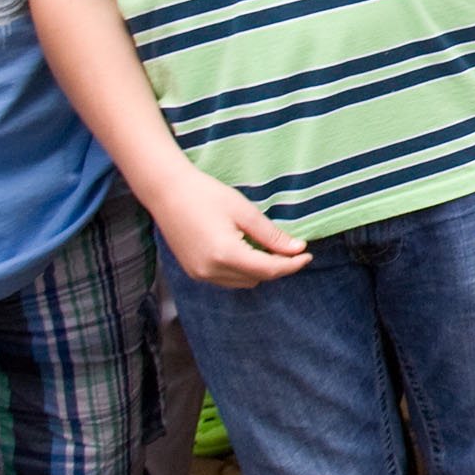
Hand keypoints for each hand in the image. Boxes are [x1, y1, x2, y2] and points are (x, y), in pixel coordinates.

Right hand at [147, 166, 309, 287]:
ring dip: (259, 269)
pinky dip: (241, 270)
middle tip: (289, 247)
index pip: (268, 269)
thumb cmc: (206, 195)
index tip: (307, 255)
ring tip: (265, 247)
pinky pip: (226, 279)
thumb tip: (297, 249)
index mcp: (225, 254)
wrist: (167, 192)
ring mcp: (199, 274)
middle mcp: (210, 270)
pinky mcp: (193, 272)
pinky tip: (245, 250)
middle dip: (276, 266)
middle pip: (257, 278)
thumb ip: (271, 235)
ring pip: (242, 282)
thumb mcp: (245, 212)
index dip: (291, 265)